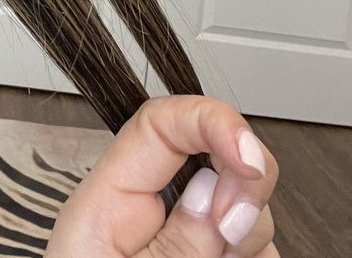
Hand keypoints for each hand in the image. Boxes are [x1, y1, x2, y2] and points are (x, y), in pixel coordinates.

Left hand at [45, 95, 278, 256]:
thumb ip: (170, 241)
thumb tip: (213, 196)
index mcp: (108, 200)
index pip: (158, 123)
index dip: (209, 120)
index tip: (247, 156)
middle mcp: (147, 212)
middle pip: (214, 158)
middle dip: (243, 184)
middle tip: (233, 235)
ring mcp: (182, 239)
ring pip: (244, 206)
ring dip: (252, 233)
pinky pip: (253, 246)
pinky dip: (256, 256)